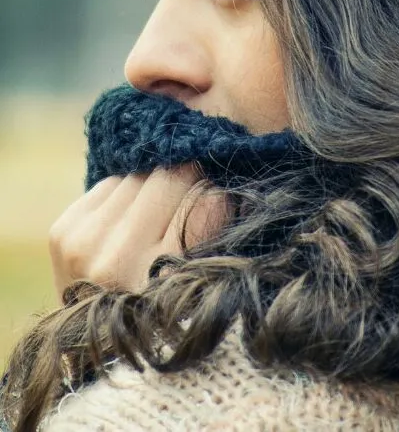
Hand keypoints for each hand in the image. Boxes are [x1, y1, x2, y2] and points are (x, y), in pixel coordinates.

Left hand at [49, 164, 228, 302]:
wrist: (94, 344)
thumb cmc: (159, 316)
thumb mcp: (197, 283)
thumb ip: (210, 227)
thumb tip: (215, 183)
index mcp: (161, 279)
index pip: (197, 199)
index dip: (207, 186)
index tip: (212, 190)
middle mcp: (116, 261)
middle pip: (162, 179)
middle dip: (179, 181)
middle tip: (184, 199)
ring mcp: (83, 244)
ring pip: (134, 177)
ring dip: (148, 188)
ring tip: (152, 218)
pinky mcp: (62, 233)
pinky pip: (108, 185)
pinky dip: (122, 196)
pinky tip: (124, 223)